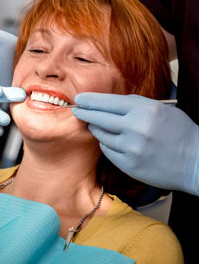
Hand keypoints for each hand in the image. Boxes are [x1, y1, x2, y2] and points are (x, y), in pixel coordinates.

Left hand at [73, 93, 198, 195]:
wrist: (195, 161)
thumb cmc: (178, 131)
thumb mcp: (160, 109)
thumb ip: (134, 105)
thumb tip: (108, 104)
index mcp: (145, 110)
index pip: (108, 102)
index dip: (90, 100)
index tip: (79, 98)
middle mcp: (136, 129)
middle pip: (99, 118)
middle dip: (85, 113)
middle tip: (76, 110)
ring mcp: (131, 148)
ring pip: (101, 135)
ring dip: (96, 129)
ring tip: (95, 125)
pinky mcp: (128, 165)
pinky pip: (107, 150)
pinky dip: (106, 144)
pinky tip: (110, 140)